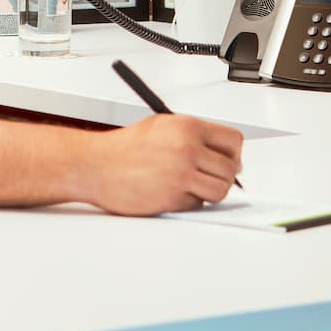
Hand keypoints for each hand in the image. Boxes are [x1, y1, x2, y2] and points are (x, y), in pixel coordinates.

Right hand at [86, 113, 243, 215]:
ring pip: (220, 189)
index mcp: (187, 127)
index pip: (233, 140)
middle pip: (230, 168)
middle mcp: (187, 148)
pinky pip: (198, 204)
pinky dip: (191, 202)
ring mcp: (181, 174)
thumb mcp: (163, 126)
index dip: (233, 153)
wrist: (96, 165)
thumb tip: (222, 151)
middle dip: (224, 175)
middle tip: (210, 177)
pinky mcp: (172, 197)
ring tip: (195, 187)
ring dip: (211, 191)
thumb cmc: (125, 148)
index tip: (229, 160)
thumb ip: (194, 135)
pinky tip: (174, 193)